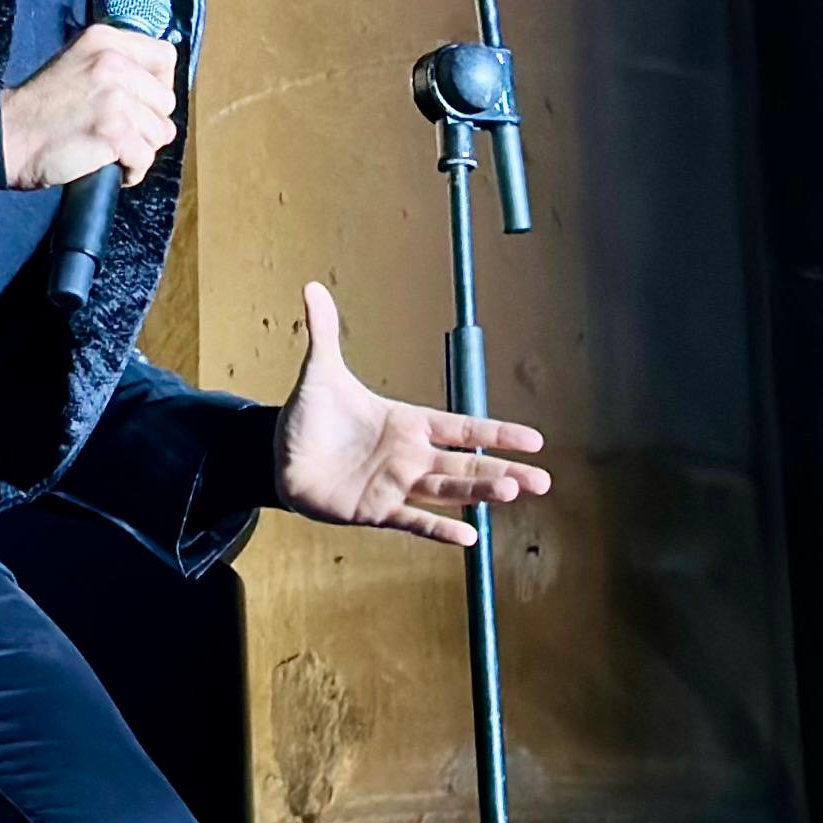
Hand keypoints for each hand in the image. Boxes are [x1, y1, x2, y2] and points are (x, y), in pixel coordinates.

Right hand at [0, 24, 177, 189]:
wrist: (7, 137)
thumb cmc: (40, 109)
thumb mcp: (77, 62)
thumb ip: (116, 64)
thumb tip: (158, 85)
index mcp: (105, 40)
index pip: (165, 56)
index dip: (159, 85)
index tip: (141, 103)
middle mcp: (112, 62)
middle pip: (166, 101)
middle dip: (148, 124)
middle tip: (118, 132)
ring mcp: (114, 97)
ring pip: (160, 132)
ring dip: (139, 149)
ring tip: (109, 149)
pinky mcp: (113, 131)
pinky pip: (145, 158)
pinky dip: (130, 171)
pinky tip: (108, 165)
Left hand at [273, 281, 551, 545]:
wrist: (279, 456)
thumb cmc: (309, 419)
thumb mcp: (320, 373)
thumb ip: (325, 331)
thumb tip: (312, 286)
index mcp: (408, 424)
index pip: (463, 428)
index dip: (497, 433)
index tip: (535, 440)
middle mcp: (410, 457)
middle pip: (466, 465)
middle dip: (503, 470)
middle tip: (543, 480)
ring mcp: (396, 485)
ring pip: (447, 491)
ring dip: (479, 493)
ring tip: (512, 493)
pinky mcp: (376, 509)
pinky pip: (413, 520)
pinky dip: (439, 529)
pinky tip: (468, 537)